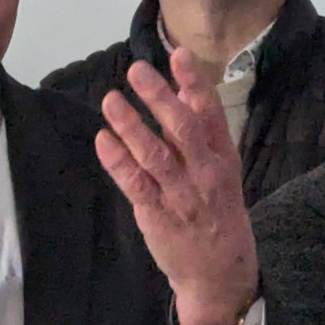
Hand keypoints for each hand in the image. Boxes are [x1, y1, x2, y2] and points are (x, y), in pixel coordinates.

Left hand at [95, 48, 257, 324]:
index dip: (194, 83)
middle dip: (159, 98)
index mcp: (222, 157)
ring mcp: (181, 195)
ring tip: (110, 99)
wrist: (220, 271)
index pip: (210, 113)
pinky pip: (135, 184)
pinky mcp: (157, 214)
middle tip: (136, 69)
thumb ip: (200, 132)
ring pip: (155, 155)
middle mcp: (204, 173)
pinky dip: (118, 161)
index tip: (178, 54)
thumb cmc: (216, 209)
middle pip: (182, 129)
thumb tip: (181, 89)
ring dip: (131, 125)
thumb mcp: (220, 169)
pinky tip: (103, 139)